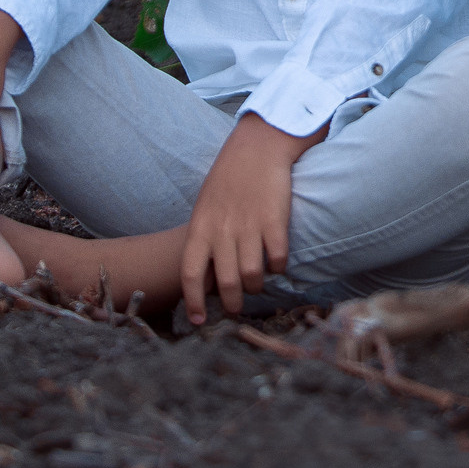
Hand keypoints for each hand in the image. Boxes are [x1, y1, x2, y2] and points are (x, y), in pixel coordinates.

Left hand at [180, 113, 316, 322]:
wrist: (257, 146)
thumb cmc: (228, 178)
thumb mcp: (205, 207)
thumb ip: (203, 239)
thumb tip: (204, 277)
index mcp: (201, 228)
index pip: (190, 274)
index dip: (193, 302)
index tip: (198, 320)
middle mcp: (223, 231)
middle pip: (225, 283)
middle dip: (232, 304)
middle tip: (236, 310)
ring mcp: (250, 226)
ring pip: (252, 276)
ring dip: (256, 288)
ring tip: (257, 286)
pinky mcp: (275, 220)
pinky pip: (278, 258)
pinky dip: (278, 267)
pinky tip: (277, 264)